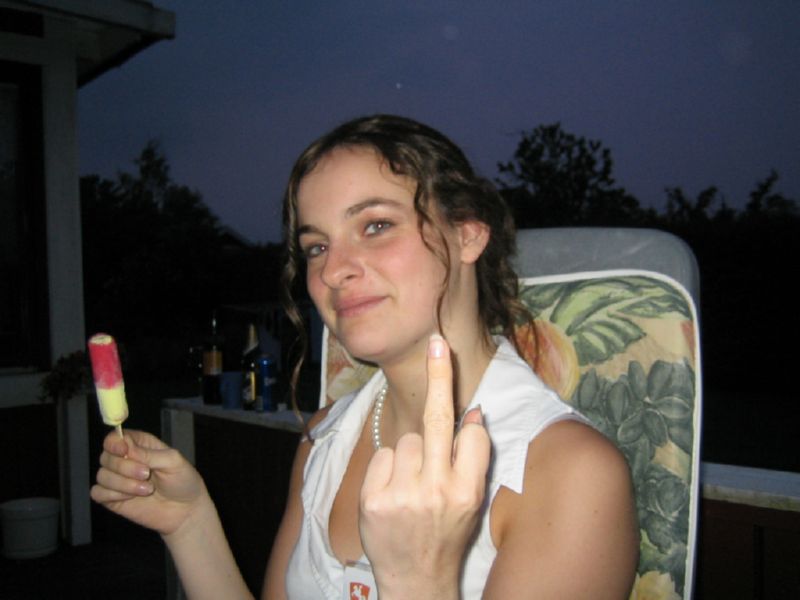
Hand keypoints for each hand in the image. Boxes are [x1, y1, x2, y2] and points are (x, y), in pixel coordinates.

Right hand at [90, 429, 206, 536]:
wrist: (185, 510)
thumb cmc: (183, 481)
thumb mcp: (173, 461)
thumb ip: (150, 454)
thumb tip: (127, 449)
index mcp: (140, 444)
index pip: (115, 437)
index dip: (115, 443)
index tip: (124, 451)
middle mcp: (125, 459)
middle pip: (106, 456)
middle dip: (125, 468)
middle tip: (147, 475)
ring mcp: (117, 478)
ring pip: (102, 475)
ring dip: (123, 484)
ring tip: (147, 490)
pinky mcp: (111, 497)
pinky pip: (97, 493)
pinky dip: (112, 495)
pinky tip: (130, 498)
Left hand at [358, 335, 490, 599]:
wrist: (415, 579)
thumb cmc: (447, 534)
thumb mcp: (471, 503)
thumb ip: (474, 461)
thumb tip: (474, 414)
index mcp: (468, 491)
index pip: (473, 434)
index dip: (469, 422)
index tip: (457, 369)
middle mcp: (438, 491)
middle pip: (439, 420)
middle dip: (440, 377)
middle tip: (437, 342)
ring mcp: (403, 495)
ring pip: (407, 440)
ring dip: (411, 454)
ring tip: (412, 485)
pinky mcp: (373, 498)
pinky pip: (383, 456)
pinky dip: (388, 467)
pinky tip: (394, 490)